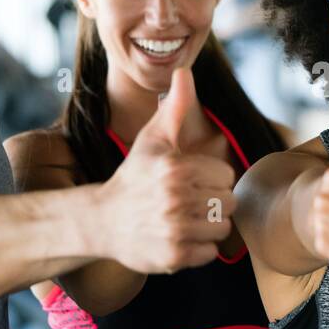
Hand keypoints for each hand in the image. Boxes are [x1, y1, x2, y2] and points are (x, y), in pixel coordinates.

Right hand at [100, 67, 237, 272]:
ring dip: (208, 226)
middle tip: (188, 201)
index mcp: (176, 168)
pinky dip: (199, 249)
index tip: (191, 180)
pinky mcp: (173, 257)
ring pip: (222, 229)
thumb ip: (174, 107)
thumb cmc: (133, 176)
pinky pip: (211, 253)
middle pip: (228, 202)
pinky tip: (179, 237)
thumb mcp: (151, 139)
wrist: (100, 220)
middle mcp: (175, 199)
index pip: (226, 175)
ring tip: (185, 219)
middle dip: (212, 202)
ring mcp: (174, 230)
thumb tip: (184, 71)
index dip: (211, 178)